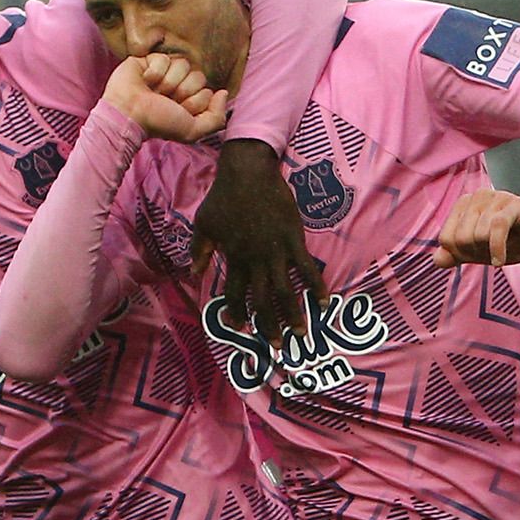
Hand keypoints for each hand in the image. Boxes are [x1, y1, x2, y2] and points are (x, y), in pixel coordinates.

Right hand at [103, 53, 228, 141]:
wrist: (128, 114)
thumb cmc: (157, 123)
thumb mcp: (191, 130)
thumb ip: (215, 118)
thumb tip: (223, 93)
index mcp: (188, 100)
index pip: (207, 91)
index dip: (195, 102)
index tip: (178, 111)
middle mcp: (178, 85)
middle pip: (198, 76)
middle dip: (183, 91)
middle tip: (166, 100)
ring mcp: (164, 72)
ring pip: (182, 64)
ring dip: (169, 81)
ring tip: (155, 91)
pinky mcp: (148, 60)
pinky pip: (164, 58)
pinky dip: (155, 72)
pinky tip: (145, 81)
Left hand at [192, 139, 326, 340]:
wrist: (248, 173)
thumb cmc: (224, 197)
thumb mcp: (204, 224)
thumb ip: (199, 250)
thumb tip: (194, 273)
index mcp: (234, 258)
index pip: (234, 293)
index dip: (236, 312)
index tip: (238, 329)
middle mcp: (255, 260)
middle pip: (262, 300)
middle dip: (268, 325)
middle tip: (276, 346)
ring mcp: (277, 251)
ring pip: (285, 290)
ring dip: (292, 314)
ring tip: (301, 333)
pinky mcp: (294, 240)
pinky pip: (307, 268)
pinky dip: (316, 286)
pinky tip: (324, 302)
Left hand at [432, 188, 519, 268]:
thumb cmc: (511, 242)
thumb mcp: (479, 252)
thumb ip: (456, 254)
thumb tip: (437, 261)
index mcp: (464, 205)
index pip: (446, 238)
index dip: (461, 254)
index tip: (478, 254)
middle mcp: (477, 196)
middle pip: (460, 238)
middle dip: (476, 253)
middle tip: (493, 251)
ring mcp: (496, 198)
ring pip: (477, 235)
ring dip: (490, 251)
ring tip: (503, 248)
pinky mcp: (514, 204)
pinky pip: (496, 229)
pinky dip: (497, 249)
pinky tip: (500, 260)